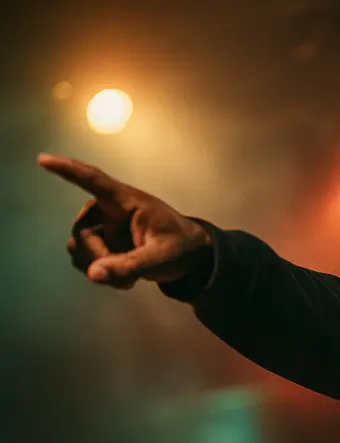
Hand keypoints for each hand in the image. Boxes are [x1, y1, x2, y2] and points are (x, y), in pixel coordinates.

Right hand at [38, 154, 213, 289]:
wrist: (188, 259)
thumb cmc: (180, 247)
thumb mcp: (162, 258)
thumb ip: (131, 266)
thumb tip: (94, 274)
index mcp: (127, 201)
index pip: (94, 181)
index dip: (68, 170)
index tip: (44, 159)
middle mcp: (109, 210)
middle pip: (82, 232)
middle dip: (100, 256)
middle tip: (128, 273)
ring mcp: (103, 227)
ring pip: (79, 247)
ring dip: (101, 267)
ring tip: (130, 278)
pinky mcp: (101, 243)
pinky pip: (84, 259)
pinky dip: (101, 272)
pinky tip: (123, 279)